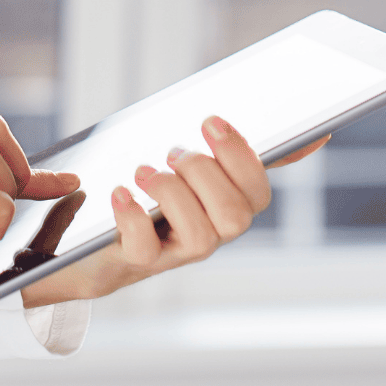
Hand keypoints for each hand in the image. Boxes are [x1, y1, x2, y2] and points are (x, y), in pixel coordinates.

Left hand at [18, 118, 326, 307]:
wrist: (73, 243)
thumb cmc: (135, 197)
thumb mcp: (179, 167)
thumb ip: (225, 149)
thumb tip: (312, 137)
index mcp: (220, 205)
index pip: (258, 191)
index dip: (244, 158)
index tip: (212, 121)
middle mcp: (205, 233)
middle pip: (237, 216)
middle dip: (208, 173)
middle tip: (175, 150)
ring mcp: (171, 252)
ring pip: (203, 237)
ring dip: (176, 194)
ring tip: (144, 170)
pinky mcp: (132, 263)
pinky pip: (145, 249)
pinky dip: (134, 217)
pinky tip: (119, 193)